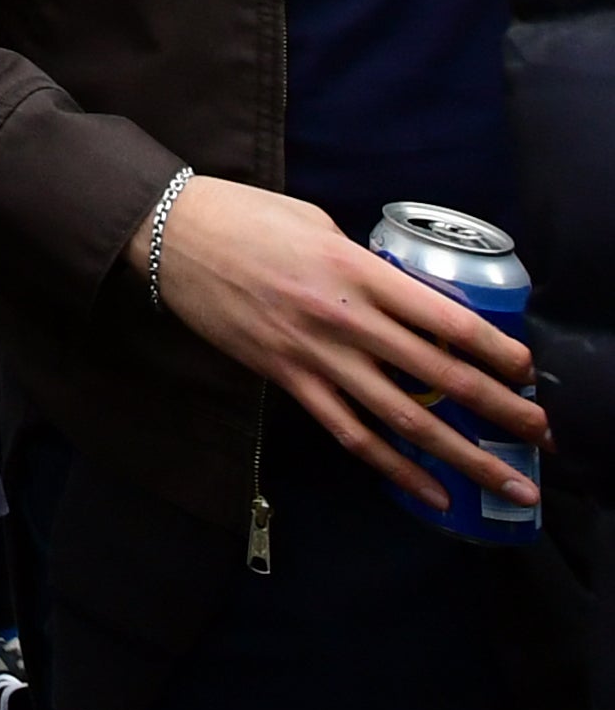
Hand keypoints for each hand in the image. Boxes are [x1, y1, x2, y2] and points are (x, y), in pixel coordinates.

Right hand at [149, 174, 539, 507]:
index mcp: (357, 270)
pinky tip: (432, 493)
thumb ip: (365, 264)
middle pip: (441, 376)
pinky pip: (351, 434)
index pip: (447, 318)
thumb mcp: (318, 224)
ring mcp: (316, 356)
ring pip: (406, 417)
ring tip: (509, 482)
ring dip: (465, 455)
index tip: (526, 371)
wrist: (167, 235)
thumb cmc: (243, 216)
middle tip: (542, 436)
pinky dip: (396, 468)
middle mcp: (345, 319)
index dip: (496, 350)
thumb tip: (402, 297)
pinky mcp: (287, 379)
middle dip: (501, 410)